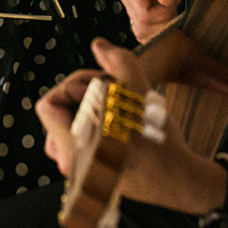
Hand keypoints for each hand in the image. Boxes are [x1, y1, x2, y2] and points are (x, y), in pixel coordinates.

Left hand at [37, 39, 227, 214]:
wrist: (181, 181)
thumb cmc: (161, 145)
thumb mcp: (142, 96)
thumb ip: (119, 64)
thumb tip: (99, 46)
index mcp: (75, 147)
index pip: (47, 106)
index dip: (71, 86)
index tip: (98, 86)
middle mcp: (72, 162)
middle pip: (60, 111)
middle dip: (86, 94)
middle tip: (115, 92)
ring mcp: (80, 169)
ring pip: (71, 123)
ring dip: (92, 108)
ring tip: (118, 107)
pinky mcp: (92, 170)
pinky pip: (82, 137)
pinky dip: (97, 124)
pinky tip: (121, 122)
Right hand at [119, 0, 215, 41]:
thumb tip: (165, 1)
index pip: (144, 15)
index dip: (162, 15)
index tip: (173, 3)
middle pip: (141, 27)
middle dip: (162, 22)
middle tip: (174, 6)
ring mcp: (133, 5)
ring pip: (142, 31)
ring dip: (161, 26)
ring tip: (170, 8)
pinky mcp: (139, 9)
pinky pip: (146, 28)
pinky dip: (159, 26)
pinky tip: (167, 13)